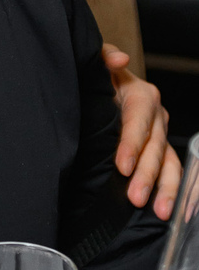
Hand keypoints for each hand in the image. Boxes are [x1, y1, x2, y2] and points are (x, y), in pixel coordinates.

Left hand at [103, 43, 179, 219]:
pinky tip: (171, 211)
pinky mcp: (160, 153)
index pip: (139, 120)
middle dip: (148, 174)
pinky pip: (172, 172)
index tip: (122, 166)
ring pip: (169, 163)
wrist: (97, 92)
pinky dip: (174, 191)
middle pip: (155, 147)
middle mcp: (157, 116)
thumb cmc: (97, 80)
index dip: (132, 143)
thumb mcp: (95, 66)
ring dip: (166, 188)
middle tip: (136, 196)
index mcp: (142, 95)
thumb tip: (118, 59)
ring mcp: (161, 136)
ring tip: (158, 211)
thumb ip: (102, 58)